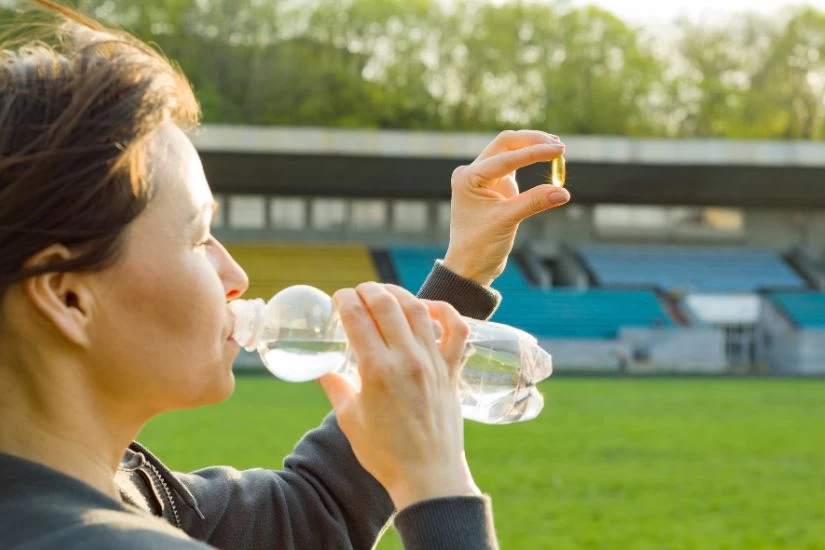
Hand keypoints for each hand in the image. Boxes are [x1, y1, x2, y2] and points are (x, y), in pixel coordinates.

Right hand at [318, 283, 478, 510]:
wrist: (428, 476)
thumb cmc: (385, 453)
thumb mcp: (350, 419)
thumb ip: (335, 387)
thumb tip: (322, 370)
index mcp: (376, 370)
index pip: (357, 317)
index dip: (344, 300)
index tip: (338, 298)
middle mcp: (406, 359)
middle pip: (386, 304)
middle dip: (367, 290)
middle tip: (358, 292)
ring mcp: (433, 363)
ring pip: (418, 309)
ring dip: (399, 293)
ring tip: (386, 293)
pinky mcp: (451, 370)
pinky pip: (457, 330)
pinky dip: (445, 311)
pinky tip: (430, 308)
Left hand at [443, 130, 569, 285]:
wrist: (469, 266)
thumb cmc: (480, 246)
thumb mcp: (507, 221)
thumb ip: (534, 202)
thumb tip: (563, 192)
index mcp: (468, 178)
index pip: (506, 157)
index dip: (534, 153)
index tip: (559, 150)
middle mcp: (472, 172)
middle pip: (506, 144)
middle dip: (533, 142)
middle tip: (559, 146)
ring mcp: (483, 177)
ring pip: (510, 151)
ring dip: (532, 148)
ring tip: (558, 150)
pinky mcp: (494, 185)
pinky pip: (514, 165)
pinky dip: (530, 161)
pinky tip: (548, 159)